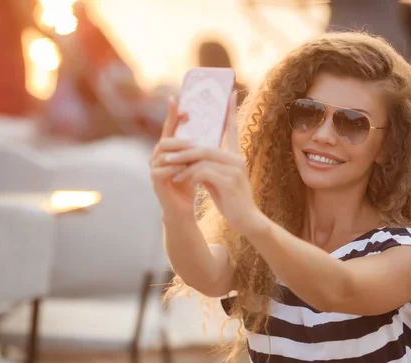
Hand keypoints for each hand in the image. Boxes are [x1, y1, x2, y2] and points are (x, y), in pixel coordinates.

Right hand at [149, 97, 196, 217]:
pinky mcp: (155, 181)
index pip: (169, 128)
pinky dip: (175, 168)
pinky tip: (186, 169)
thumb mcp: (196, 161)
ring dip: (180, 153)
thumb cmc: (190, 183)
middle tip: (196, 142)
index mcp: (168, 149)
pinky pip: (161, 170)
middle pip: (165, 140)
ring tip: (194, 154)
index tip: (175, 99)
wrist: (182, 209)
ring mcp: (154, 168)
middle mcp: (157, 156)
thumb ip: (199, 146)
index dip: (171, 114)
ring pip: (163, 154)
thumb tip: (217, 124)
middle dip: (180, 139)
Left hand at [164, 92, 265, 233]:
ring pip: (201, 157)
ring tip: (165, 165)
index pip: (233, 129)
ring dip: (180, 161)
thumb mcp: (217, 182)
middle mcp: (236, 159)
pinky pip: (202, 172)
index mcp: (235, 157)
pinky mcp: (229, 181)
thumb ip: (207, 168)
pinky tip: (179, 180)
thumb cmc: (232, 203)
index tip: (230, 93)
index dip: (231, 111)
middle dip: (181, 147)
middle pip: (204, 146)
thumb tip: (190, 161)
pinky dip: (187, 174)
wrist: (247, 221)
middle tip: (163, 147)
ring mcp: (234, 169)